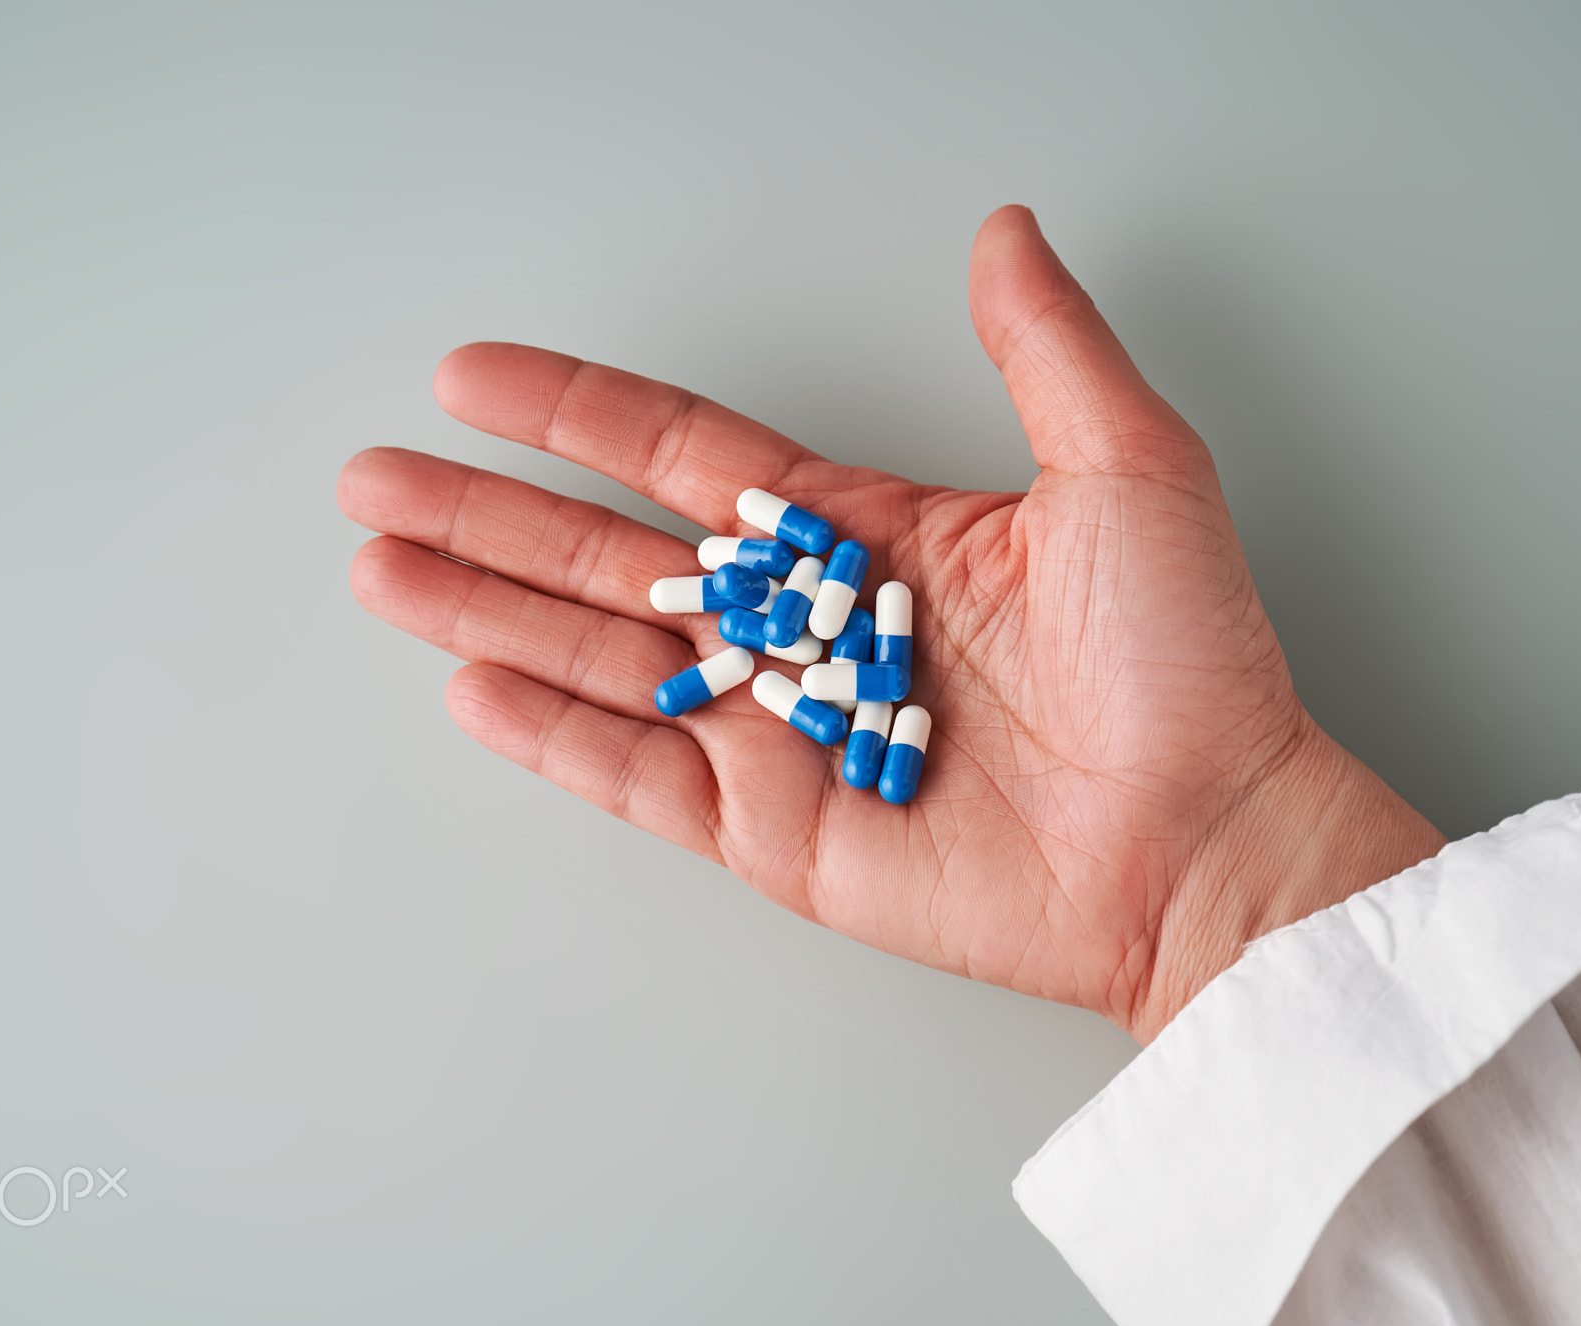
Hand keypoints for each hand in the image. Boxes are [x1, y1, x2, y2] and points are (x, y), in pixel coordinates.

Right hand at [338, 206, 1444, 1044]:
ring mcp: (780, 730)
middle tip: (376, 477)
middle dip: (487, 513)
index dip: (574, 413)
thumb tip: (1002, 228)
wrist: (1204, 842)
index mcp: (864, 535)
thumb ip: (1044, 347)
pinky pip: (638, 774)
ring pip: (600, 658)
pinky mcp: (776, 828)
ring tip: (384, 569)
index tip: (474, 376)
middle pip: (608, 553)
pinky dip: (552, 735)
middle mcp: (807, 628)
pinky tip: (474, 685)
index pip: (681, 456)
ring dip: (486, 611)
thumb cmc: (1185, 665)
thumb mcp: (1126, 469)